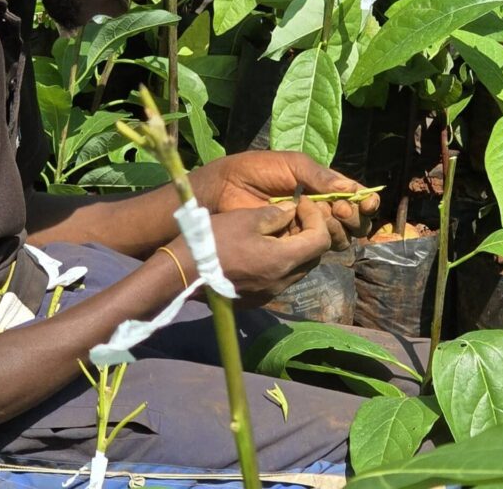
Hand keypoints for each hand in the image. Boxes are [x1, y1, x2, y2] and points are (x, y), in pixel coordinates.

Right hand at [168, 197, 330, 306]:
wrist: (181, 275)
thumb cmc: (214, 241)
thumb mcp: (245, 219)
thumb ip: (275, 214)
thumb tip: (292, 211)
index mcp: (283, 261)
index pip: (321, 240)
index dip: (316, 218)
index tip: (300, 203)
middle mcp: (282, 283)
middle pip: (312, 257)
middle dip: (308, 232)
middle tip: (291, 215)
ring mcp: (269, 294)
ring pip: (297, 269)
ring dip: (294, 248)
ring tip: (275, 230)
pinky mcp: (256, 300)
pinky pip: (279, 279)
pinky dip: (279, 262)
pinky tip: (261, 249)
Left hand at [190, 151, 379, 249]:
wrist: (225, 189)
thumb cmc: (256, 170)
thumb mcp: (292, 164)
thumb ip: (320, 176)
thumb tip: (351, 189)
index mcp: (322, 186)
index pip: (355, 197)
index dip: (365, 201)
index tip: (366, 202)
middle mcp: (320, 209)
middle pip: (354, 221)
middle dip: (355, 216)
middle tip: (339, 209)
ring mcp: (308, 228)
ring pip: (341, 237)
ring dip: (341, 228)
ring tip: (327, 217)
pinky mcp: (293, 245)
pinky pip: (318, 248)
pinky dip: (323, 240)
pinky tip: (313, 229)